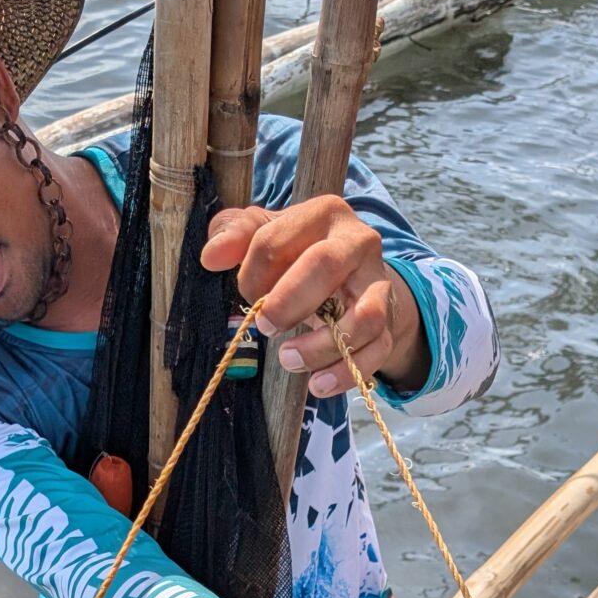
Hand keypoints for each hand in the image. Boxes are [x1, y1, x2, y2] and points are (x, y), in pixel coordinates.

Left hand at [200, 196, 430, 396]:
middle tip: (265, 327)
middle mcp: (358, 242)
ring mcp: (377, 284)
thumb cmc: (300, 253)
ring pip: (362, 317)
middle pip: (325, 265)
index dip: (252, 272)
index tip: (246, 293)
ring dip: (321, 347)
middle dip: (288, 301)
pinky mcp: (386, 322)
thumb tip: (212, 256)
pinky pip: (374, 352)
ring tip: (288, 360)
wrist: (352, 275)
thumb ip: (234, 234)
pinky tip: (317, 385)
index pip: (276, 238)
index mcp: (324, 213)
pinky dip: (346, 374)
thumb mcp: (266, 233)